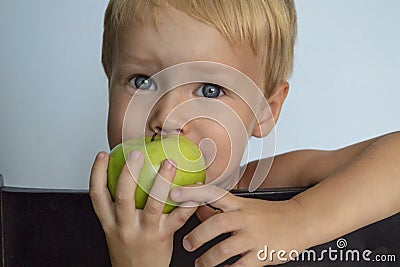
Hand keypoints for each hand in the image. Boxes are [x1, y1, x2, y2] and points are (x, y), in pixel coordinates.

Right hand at [89, 151, 197, 266]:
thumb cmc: (131, 248)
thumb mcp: (117, 229)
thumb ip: (121, 207)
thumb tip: (130, 176)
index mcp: (110, 223)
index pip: (97, 196)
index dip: (96, 173)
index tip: (102, 154)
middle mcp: (124, 227)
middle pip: (123, 197)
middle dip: (128, 174)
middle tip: (137, 154)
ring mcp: (145, 232)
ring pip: (153, 205)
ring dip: (162, 182)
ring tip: (169, 163)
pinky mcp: (164, 237)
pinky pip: (179, 217)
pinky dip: (188, 200)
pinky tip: (196, 185)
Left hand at [170, 184, 309, 265]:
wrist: (300, 220)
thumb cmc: (269, 213)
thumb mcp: (245, 206)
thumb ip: (221, 209)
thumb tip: (197, 210)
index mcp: (238, 204)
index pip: (212, 194)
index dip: (191, 193)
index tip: (173, 193)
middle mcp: (244, 218)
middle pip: (214, 225)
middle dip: (197, 236)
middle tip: (187, 244)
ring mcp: (253, 237)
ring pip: (223, 250)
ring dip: (207, 260)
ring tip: (200, 264)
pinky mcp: (261, 254)